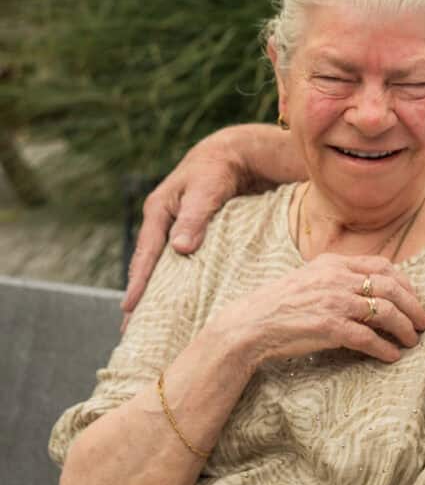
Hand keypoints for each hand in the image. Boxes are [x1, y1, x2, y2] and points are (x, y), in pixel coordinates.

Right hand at [123, 130, 249, 316]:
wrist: (236, 155)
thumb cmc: (219, 169)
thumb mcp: (206, 190)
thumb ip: (194, 218)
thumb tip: (180, 249)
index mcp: (158, 211)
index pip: (146, 253)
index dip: (138, 282)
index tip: (129, 309)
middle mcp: (164, 222)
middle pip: (149, 265)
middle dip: (141, 296)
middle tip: (131, 330)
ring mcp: (178, 229)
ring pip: (166, 266)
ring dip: (160, 292)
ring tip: (153, 323)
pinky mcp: (196, 234)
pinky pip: (183, 262)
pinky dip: (179, 281)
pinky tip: (182, 300)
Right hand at [210, 254, 424, 364]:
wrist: (251, 323)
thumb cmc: (281, 303)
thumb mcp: (311, 277)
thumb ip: (338, 276)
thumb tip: (370, 285)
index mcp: (334, 263)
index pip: (382, 266)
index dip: (405, 282)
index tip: (414, 297)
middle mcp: (337, 279)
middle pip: (391, 287)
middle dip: (413, 305)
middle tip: (423, 322)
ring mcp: (334, 302)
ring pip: (385, 312)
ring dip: (404, 328)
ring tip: (412, 340)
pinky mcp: (329, 328)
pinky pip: (368, 338)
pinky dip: (385, 348)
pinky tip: (392, 356)